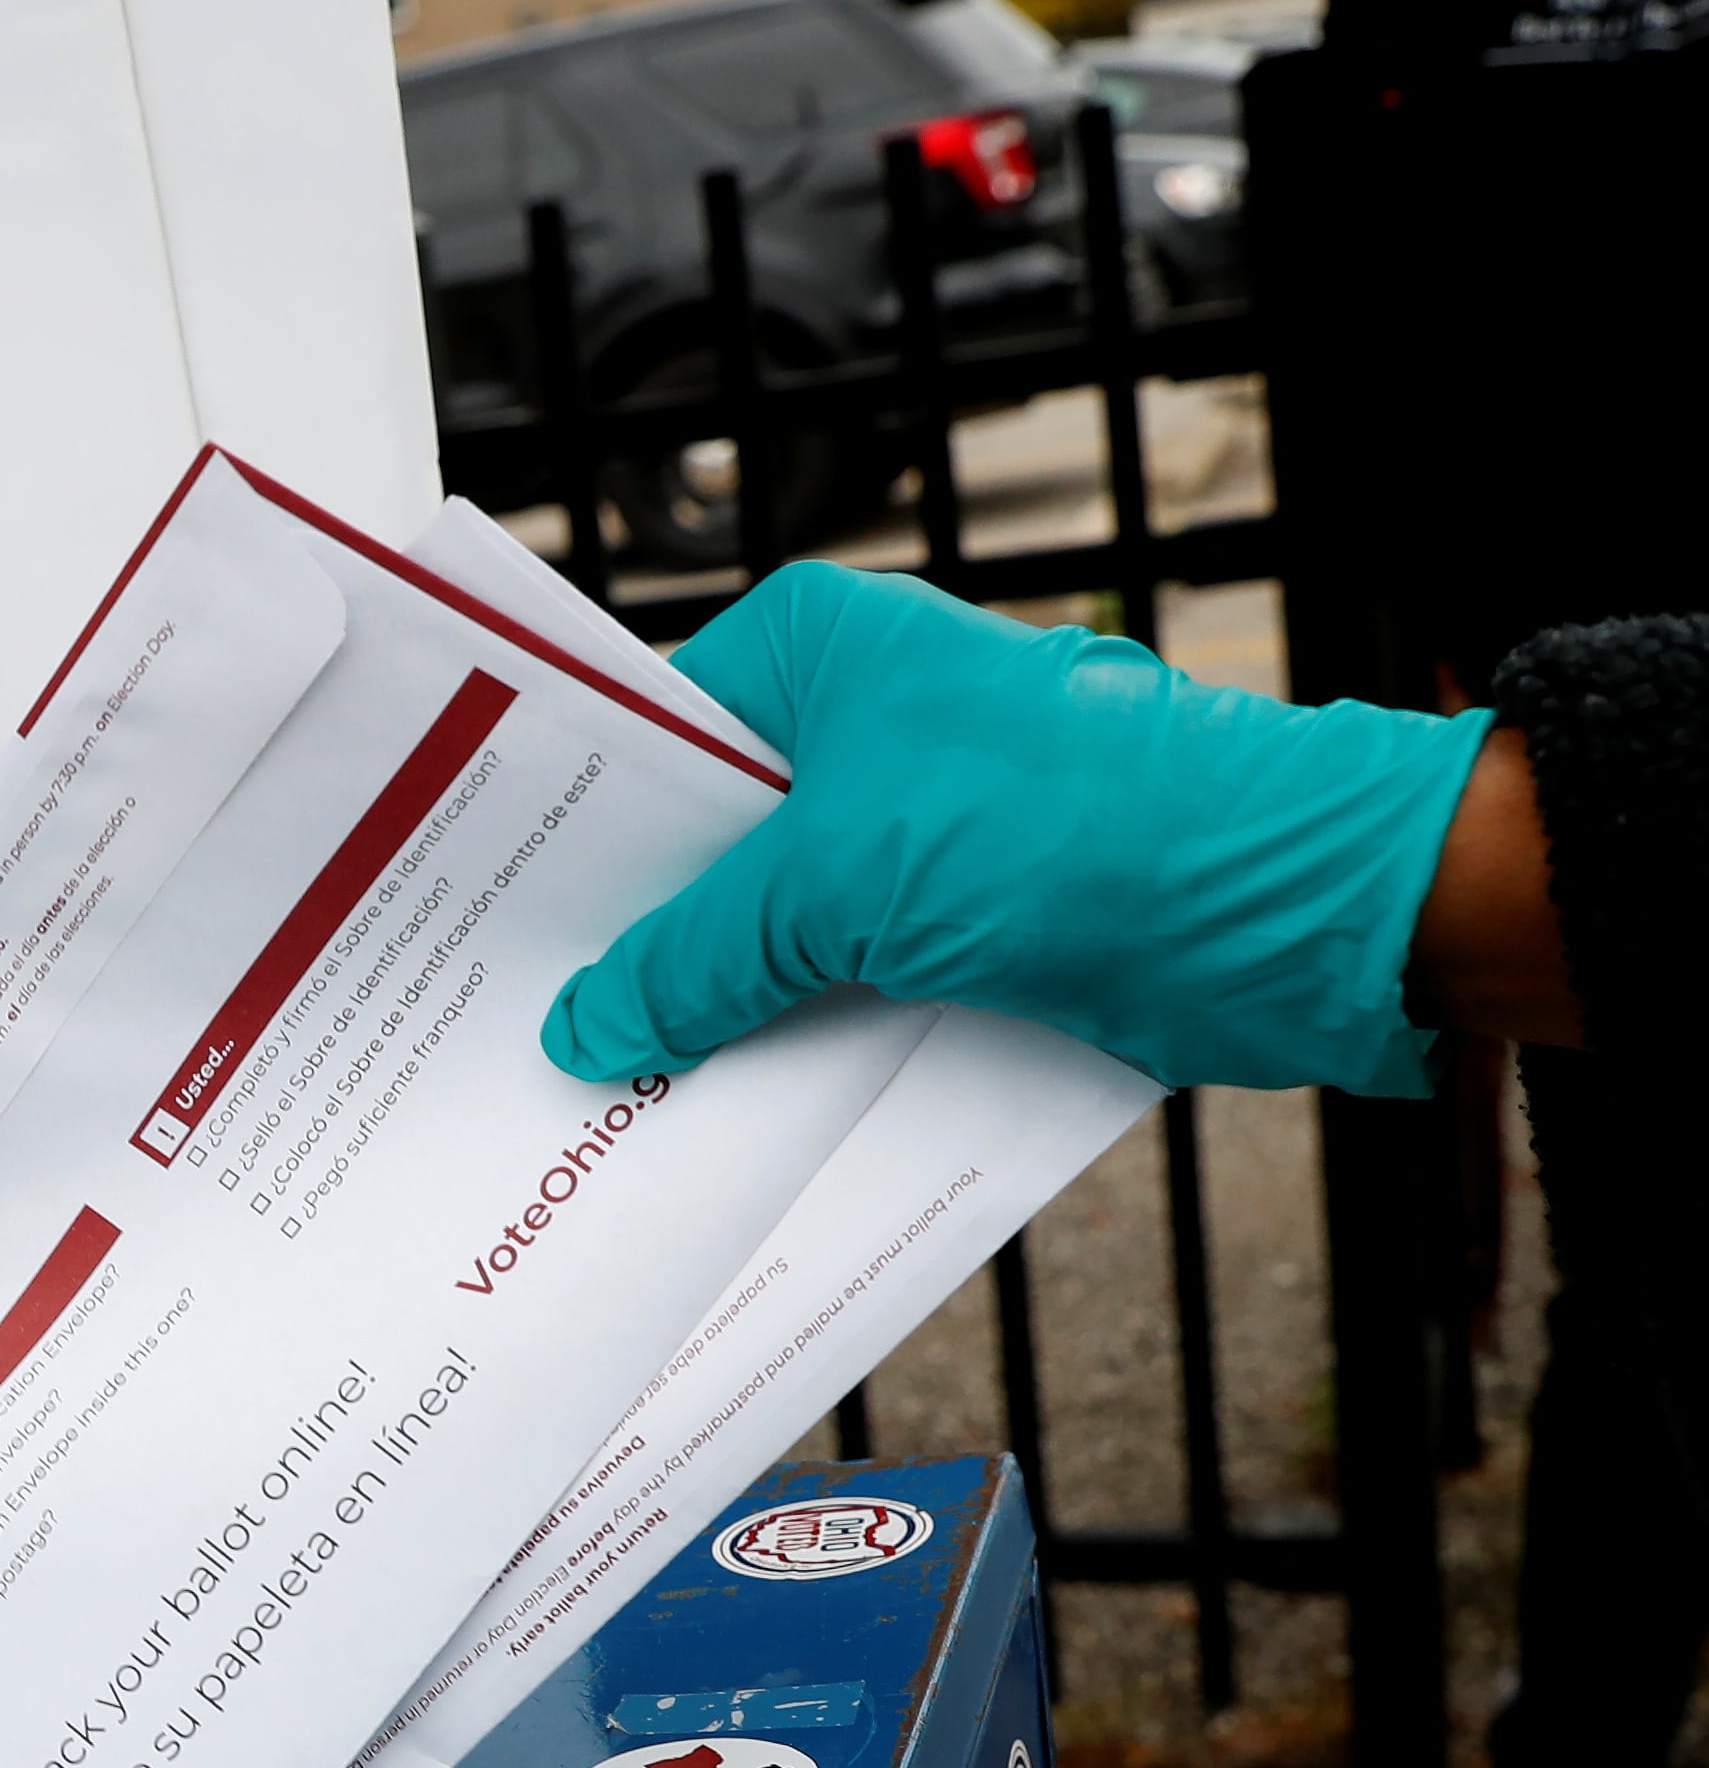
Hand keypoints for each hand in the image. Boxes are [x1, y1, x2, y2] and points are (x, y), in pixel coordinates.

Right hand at [540, 561, 1492, 1096]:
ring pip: (766, 934)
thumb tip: (588, 1025)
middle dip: (626, 943)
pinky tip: (714, 1116)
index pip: (639, 742)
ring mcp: (913, 831)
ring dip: (709, 1013)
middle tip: (511, 1026)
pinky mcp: (962, 928)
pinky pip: (838, 992)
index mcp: (815, 652)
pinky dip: (791, 1049)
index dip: (560, 838)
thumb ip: (697, 954)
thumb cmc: (1082, 827)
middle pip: (696, 849)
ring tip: (595, 1093)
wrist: (1291, 910)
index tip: (476, 923)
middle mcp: (860, 726)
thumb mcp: (843, 881)